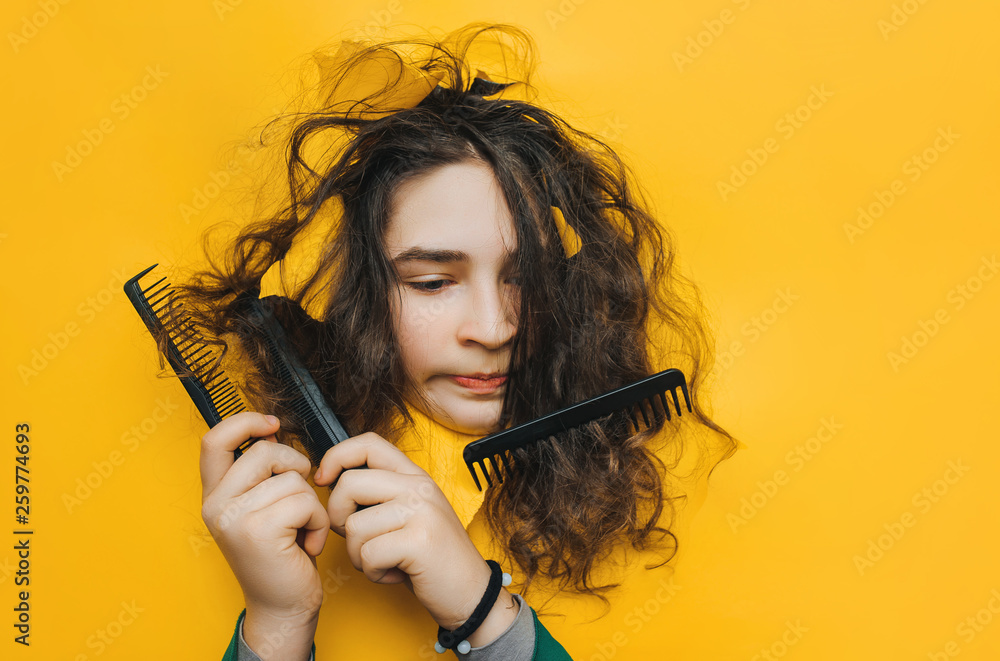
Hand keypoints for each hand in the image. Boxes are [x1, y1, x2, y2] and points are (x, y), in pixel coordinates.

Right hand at [200, 412, 328, 659]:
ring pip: (292, 479)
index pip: (214, 439)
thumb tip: (271, 429)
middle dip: (295, 469)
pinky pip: (305, 502)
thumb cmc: (281, 555)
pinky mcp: (258, 530)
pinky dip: (318, 522)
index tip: (272, 424)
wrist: (283, 607)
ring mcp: (234, 517)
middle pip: (265, 452)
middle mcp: (216, 505)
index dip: (244, 422)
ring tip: (301, 532)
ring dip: (311, 505)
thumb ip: (260, 474)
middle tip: (299, 502)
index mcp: (214, 495)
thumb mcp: (262, 507)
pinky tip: (307, 545)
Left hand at [315, 433, 518, 645]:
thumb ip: (379, 496)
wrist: (471, 592)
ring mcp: (421, 512)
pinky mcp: (420, 542)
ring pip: (354, 525)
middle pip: (349, 483)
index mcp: (414, 477)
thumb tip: (332, 486)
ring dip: (358, 555)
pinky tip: (394, 573)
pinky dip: (373, 572)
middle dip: (336, 517)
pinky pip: (368, 554)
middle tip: (356, 540)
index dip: (337, 457)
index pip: (369, 443)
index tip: (324, 480)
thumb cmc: (431, 558)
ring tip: (384, 561)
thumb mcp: (409, 515)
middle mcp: (419, 487)